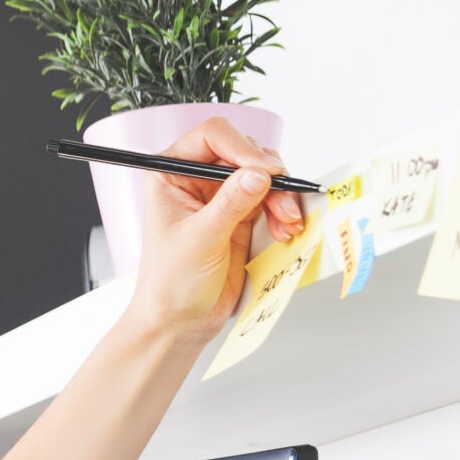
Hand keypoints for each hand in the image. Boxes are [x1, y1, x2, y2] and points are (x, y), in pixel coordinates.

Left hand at [124, 116, 306, 343]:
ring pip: (263, 175)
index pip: (212, 137)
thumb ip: (231, 204)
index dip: (242, 147)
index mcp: (171, 173)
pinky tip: (287, 229)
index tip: (264, 171)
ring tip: (288, 223)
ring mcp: (221, 196)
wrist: (180, 322)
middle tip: (283, 202)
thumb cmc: (171, 283)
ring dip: (282, 195)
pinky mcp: (241, 216)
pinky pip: (271, 199)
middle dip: (269, 175)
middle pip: (244, 152)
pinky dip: (283, 210)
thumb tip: (258, 173)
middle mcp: (196, 178)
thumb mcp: (200, 240)